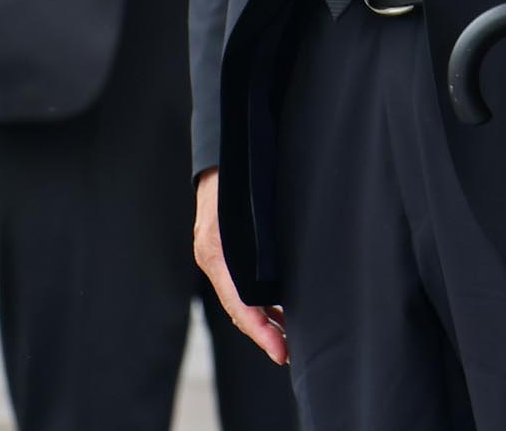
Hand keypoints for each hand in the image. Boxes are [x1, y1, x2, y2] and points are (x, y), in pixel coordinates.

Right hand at [194, 169, 288, 365]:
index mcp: (217, 251)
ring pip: (241, 299)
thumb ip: (261, 235)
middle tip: (287, 354)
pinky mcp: (226, 252)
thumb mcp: (249, 203)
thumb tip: (283, 274)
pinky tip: (281, 310)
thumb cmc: (240, 173)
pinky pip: (242, 285)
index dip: (260, 329)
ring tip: (290, 339)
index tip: (279, 350)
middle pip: (240, 307)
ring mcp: (218, 256)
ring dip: (265, 319)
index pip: (239, 303)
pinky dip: (261, 301)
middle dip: (264, 333)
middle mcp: (214, 258)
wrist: (225, 150)